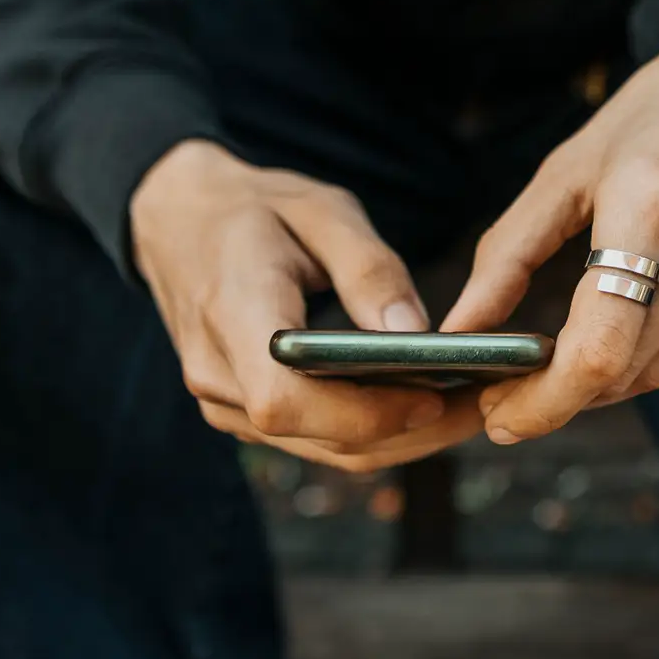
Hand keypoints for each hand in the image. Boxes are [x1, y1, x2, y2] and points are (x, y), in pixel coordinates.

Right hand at [130, 140, 482, 471]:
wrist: (175, 218)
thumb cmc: (255, 208)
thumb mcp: (320, 211)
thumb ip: (369, 270)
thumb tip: (418, 332)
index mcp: (232, 314)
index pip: (287, 399)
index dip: (363, 413)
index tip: (433, 396)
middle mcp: (217, 373)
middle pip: (318, 438)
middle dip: (408, 432)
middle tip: (483, 404)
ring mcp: (221, 401)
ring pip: (321, 450)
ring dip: (398, 439)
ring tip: (466, 406)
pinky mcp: (238, 410)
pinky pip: (310, 440)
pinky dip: (368, 431)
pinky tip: (419, 402)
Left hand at [440, 0, 658, 443]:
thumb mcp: (568, 167)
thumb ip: (507, 253)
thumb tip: (459, 331)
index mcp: (654, 200)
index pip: (600, 344)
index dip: (543, 399)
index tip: (499, 415)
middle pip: (627, 369)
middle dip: (561, 393)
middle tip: (516, 386)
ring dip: (607, 378)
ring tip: (568, 354)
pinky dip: (655, 355)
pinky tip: (632, 324)